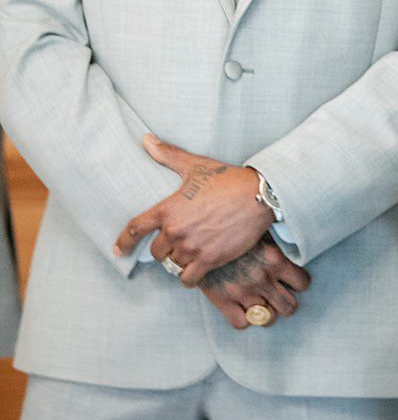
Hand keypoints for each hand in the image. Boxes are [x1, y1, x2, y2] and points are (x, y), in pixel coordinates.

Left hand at [113, 135, 274, 285]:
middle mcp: (176, 231)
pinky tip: (194, 271)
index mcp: (168, 210)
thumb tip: (146, 140)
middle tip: (175, 242)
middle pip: (156, 252)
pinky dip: (189, 277)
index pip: (135, 229)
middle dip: (163, 249)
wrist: (257, 196)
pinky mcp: (210, 259)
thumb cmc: (226, 179)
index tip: (118, 250)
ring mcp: (192, 247)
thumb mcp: (195, 166)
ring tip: (188, 254)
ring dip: (178, 261)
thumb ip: (168, 155)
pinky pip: (189, 279)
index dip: (123, 242)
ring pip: (173, 265)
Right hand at [198, 237, 310, 330]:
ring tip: (260, 304)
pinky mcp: (223, 301)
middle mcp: (262, 278)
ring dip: (266, 314)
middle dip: (285, 303)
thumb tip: (291, 246)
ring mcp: (243, 292)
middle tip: (277, 297)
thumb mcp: (259, 232)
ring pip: (268, 319)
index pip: (302, 283)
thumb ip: (275, 247)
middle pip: (289, 307)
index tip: (291, 282)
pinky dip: (244, 320)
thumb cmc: (232, 230)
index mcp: (275, 260)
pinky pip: (242, 324)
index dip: (298, 284)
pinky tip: (242, 308)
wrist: (198, 233)